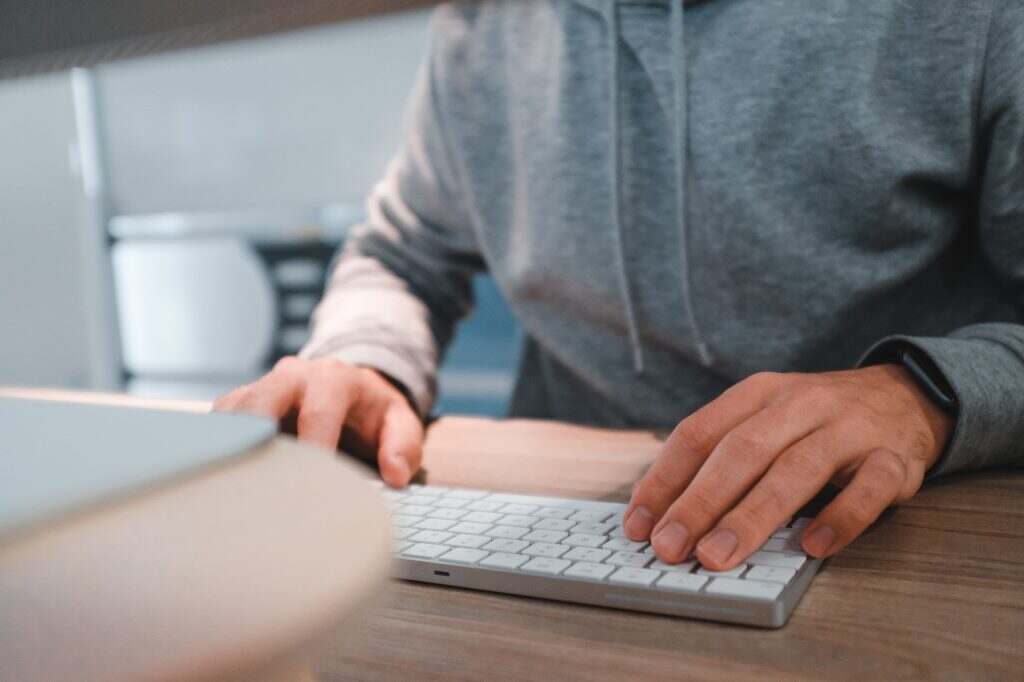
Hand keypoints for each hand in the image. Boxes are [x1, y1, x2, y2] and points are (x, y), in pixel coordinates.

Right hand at [214, 356, 422, 486]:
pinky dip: (218, 445)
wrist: (352, 389)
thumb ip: (404, 445)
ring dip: (231, 445)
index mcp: (335, 379)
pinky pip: (219, 420)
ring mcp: (264, 385)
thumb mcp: (401, 422)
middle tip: (253, 484)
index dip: (312, 448)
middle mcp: (294, 376)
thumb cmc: (374, 413)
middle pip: (261, 400)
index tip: (309, 485)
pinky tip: (223, 477)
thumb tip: (395, 475)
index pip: (318, 413)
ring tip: (232, 486)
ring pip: (234, 409)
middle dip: (255, 438)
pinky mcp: (243, 401)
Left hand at [625, 365, 953, 568]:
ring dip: (753, 516)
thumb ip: (718, 456)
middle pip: (742, 452)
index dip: (664, 480)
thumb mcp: (764, 419)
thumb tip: (659, 512)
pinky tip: (811, 547)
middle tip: (670, 546)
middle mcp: (800, 404)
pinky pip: (868, 488)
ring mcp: (849, 428)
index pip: (699, 433)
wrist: (905, 396)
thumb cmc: (814, 421)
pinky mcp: (894, 457)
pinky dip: (840, 518)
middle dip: (700, 502)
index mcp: (758, 393)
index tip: (638, 524)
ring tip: (718, 555)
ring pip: (796, 470)